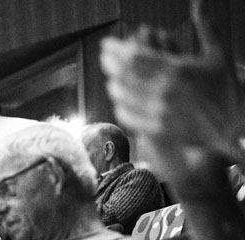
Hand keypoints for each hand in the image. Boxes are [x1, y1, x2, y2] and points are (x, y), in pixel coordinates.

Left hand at [99, 0, 243, 175]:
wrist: (233, 126)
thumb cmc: (226, 87)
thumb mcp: (218, 53)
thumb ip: (205, 26)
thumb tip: (199, 1)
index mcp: (177, 70)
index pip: (134, 57)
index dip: (116, 49)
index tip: (107, 44)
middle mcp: (164, 91)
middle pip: (123, 75)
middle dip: (110, 64)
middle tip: (104, 56)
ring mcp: (159, 112)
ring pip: (122, 96)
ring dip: (113, 84)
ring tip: (111, 76)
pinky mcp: (157, 129)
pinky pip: (127, 116)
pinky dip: (120, 105)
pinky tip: (119, 99)